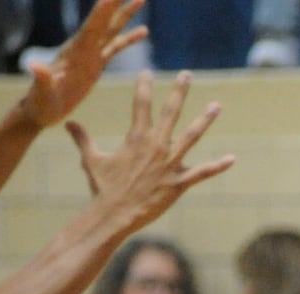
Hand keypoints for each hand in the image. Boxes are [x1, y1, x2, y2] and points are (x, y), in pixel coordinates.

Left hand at [20, 0, 147, 127]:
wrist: (40, 110)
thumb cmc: (39, 104)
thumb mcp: (41, 94)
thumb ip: (42, 80)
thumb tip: (35, 66)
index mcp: (74, 52)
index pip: (92, 27)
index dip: (104, 10)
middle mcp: (83, 48)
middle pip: (104, 20)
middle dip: (116, 2)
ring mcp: (90, 55)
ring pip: (112, 30)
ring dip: (126, 14)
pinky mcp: (95, 65)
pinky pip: (115, 48)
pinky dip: (129, 38)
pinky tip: (144, 31)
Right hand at [67, 70, 235, 232]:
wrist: (114, 214)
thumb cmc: (103, 188)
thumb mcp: (91, 160)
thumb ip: (82, 139)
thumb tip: (67, 124)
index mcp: (136, 137)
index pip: (141, 104)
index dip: (144, 86)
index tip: (148, 72)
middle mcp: (156, 145)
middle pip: (170, 111)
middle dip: (179, 91)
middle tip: (187, 74)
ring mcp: (170, 163)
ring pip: (192, 136)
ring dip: (205, 120)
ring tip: (216, 105)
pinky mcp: (179, 182)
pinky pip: (203, 172)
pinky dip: (218, 166)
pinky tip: (232, 159)